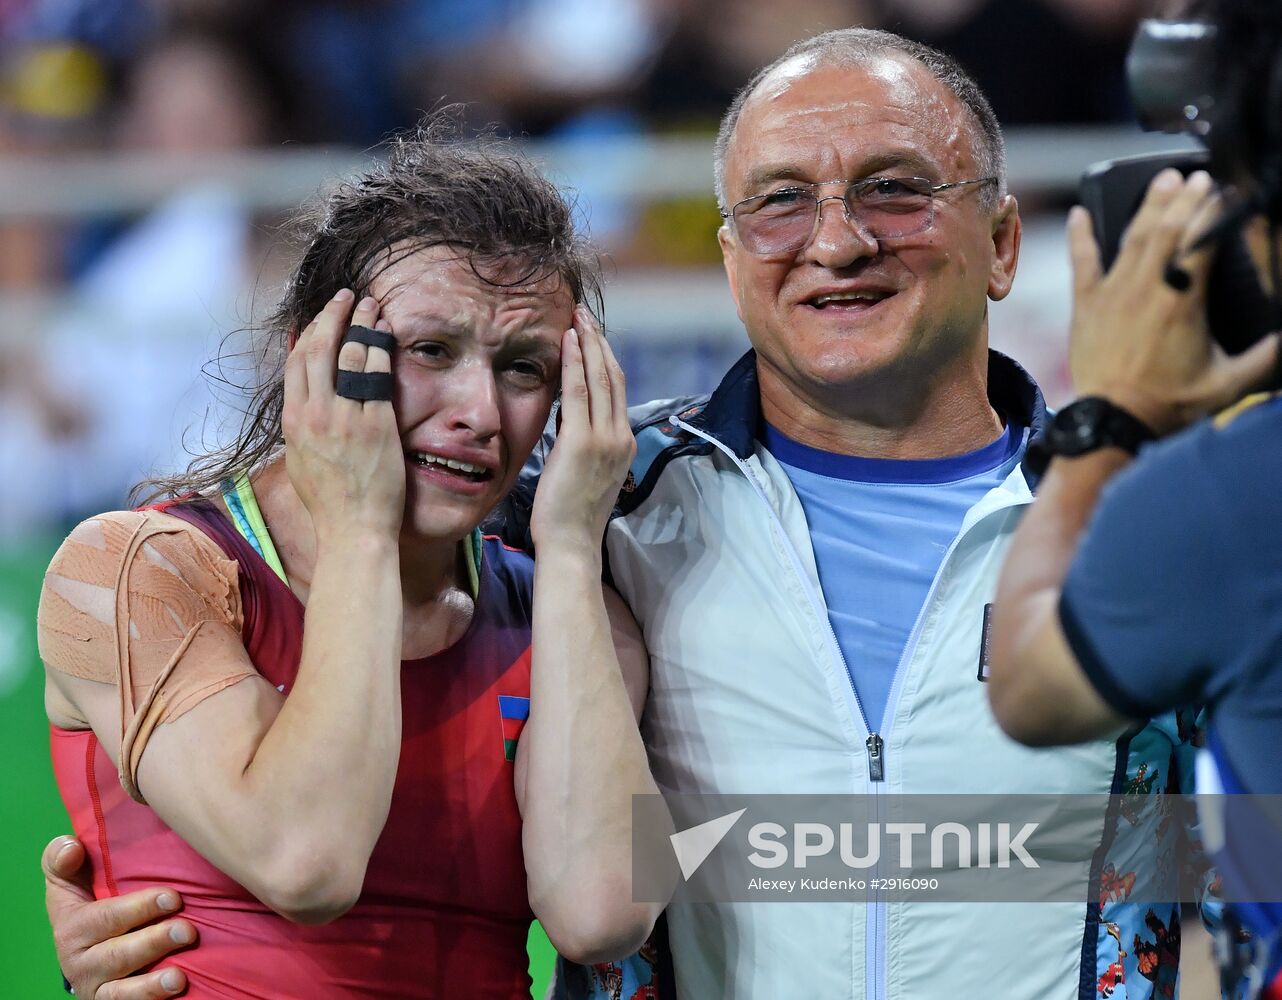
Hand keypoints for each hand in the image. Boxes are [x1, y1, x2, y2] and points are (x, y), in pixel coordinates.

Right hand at [44, 836, 194, 998]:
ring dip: (152, 985)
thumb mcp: (68, 878)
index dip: (140, 908)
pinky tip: (176, 994)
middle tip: (188, 931)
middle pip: (119, 955)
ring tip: (180, 978)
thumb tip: (72, 847)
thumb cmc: (86, 901)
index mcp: (72, 927)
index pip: (106, 917)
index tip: (173, 897)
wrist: (81, 948)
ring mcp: (97, 988)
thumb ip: (63, 857)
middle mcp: (80, 963)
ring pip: (122, 992)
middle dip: (154, 942)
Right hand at [282, 290, 404, 540]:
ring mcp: (344, 418)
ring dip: (360, 323)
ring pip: (347, 355)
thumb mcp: (302, 461)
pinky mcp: (374, 424)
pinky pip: (375, 375)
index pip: (296, 363)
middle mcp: (314, 415)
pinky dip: (379, 348)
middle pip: (317, 349)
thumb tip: (304, 408)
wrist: (353, 530)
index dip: (308, 333)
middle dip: (332, 316)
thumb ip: (303, 429)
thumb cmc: (331, 504)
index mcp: (294, 422)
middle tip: (346, 297)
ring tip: (372, 305)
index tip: (322, 318)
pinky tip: (387, 332)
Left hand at [530, 307, 635, 550]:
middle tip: (584, 314)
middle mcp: (621, 436)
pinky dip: (575, 364)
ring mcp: (605, 439)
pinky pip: (579, 393)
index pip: (618, 390)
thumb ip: (580, 438)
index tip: (592, 334)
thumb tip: (568, 412)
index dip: (606, 357)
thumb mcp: (584, 469)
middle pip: (614, 377)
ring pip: (601, 379)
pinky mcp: (582, 443)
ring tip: (576, 318)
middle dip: (599, 342)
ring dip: (587, 344)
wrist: (571, 543)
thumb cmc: (570, 514)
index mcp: (623, 443)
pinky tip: (567, 342)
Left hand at [1067, 168, 1278, 434]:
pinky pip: (1081, 262)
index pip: (1204, 240)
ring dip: (1149, 205)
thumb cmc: (1169, 405)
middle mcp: (1147, 288)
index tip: (1230, 192)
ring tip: (1164, 180)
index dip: (1218, 212)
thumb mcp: (1228, 384)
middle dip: (1187, 198)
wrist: (1112, 423)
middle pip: (1170, 229)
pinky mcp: (1086, 305)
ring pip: (1133, 237)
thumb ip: (1265, 357)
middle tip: (1200, 176)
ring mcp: (1113, 293)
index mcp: (1184, 300)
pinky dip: (1080, 236)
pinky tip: (1078, 213)